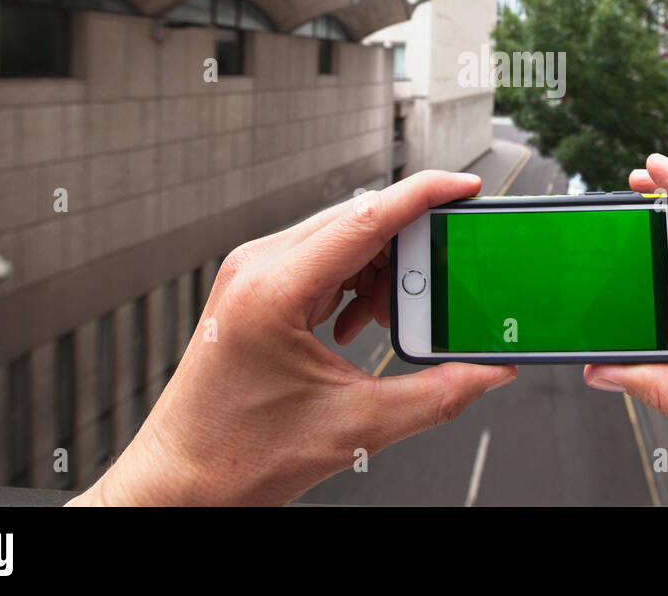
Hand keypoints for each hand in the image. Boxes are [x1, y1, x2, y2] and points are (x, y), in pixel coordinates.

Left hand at [71, 171, 516, 505]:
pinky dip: (355, 283)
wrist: (180, 481)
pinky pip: (322, 260)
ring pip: (342, 239)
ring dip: (381, 270)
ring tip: (392, 322)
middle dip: (410, 247)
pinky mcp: (256, 288)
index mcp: (275, 289)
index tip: (465, 187)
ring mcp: (253, 274)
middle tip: (443, 283)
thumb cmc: (236, 455)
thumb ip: (437, 395)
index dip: (425, 194)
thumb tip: (487, 371)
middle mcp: (258, 267)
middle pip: (358, 222)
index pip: (366, 217)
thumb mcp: (356, 426)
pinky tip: (360, 325)